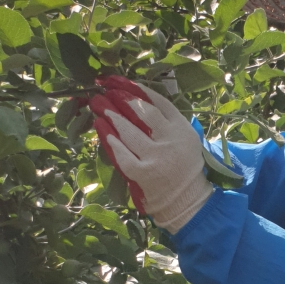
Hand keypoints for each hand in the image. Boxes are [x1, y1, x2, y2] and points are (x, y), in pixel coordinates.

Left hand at [90, 77, 213, 233]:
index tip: (120, 82)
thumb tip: (137, 98)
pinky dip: (109, 140)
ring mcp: (155, 158)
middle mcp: (170, 141)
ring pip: (129, 131)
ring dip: (111, 115)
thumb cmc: (183, 167)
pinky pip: (121, 153)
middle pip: (142, 112)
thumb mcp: (185, 139)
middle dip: (121, 98)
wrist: (186, 201)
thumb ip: (168, 121)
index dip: (136, 89)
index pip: (158, 102)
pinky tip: (100, 129)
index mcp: (182, 129)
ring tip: (98, 105)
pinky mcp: (142, 174)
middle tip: (105, 91)